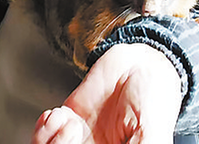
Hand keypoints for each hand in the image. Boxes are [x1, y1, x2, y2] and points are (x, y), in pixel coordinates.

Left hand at [31, 44, 181, 143]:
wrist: (142, 62)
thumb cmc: (154, 97)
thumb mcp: (152, 131)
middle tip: (75, 132)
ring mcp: (79, 139)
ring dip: (51, 141)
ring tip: (67, 122)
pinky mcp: (69, 119)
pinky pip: (44, 134)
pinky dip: (44, 127)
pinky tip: (59, 115)